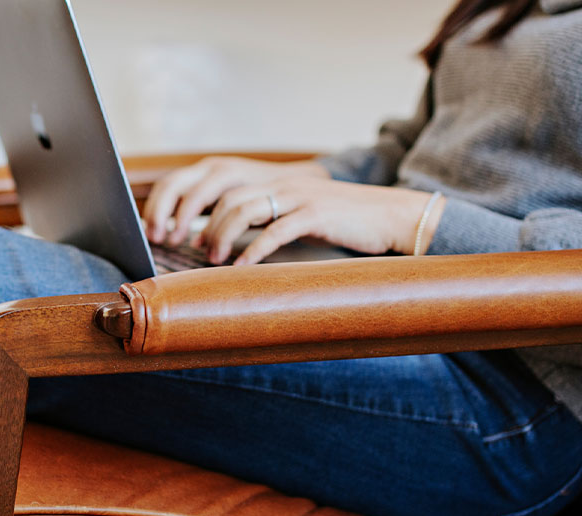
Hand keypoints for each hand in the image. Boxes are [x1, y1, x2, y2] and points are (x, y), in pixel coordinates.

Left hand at [200, 178, 445, 264]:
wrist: (390, 214)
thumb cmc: (344, 221)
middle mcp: (284, 184)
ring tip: (214, 259)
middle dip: (205, 224)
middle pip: (228, 198)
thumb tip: (240, 242)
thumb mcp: (302, 214)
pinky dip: (254, 250)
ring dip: (223, 236)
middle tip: (195, 250)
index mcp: (277, 183)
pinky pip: (275, 231)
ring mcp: (299, 197)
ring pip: (245, 210)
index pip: (227, 188)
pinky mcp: (316, 214)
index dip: (205, 212)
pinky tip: (241, 266)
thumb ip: (273, 219)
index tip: (191, 237)